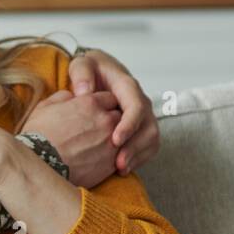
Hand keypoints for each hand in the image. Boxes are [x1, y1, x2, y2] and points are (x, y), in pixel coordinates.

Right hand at [22, 87, 121, 188]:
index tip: (94, 112)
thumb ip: (63, 97)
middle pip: (119, 116)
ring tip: (95, 146)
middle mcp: (105, 120)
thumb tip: (71, 97)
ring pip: (122, 137)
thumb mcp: (45, 106)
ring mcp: (110, 143)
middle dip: (110, 120)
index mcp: (90, 103)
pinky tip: (95, 159)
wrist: (39, 163)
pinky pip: (118, 156)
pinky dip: (110, 156)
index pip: (109, 97)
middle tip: (96, 129)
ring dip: (112, 139)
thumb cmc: (38, 134)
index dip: (102, 104)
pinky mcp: (110, 164)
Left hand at [66, 49, 158, 175]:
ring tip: (120, 169)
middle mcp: (140, 102)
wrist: (98, 73)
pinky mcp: (141, 129)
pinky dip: (139, 159)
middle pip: (149, 127)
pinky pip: (148, 146)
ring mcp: (143, 117)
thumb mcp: (83, 64)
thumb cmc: (91, 70)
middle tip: (118, 163)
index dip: (129, 125)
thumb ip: (82, 73)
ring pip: (151, 139)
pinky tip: (122, 169)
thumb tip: (85, 92)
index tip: (115, 140)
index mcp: (127, 86)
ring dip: (138, 156)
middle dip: (135, 147)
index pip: (136, 106)